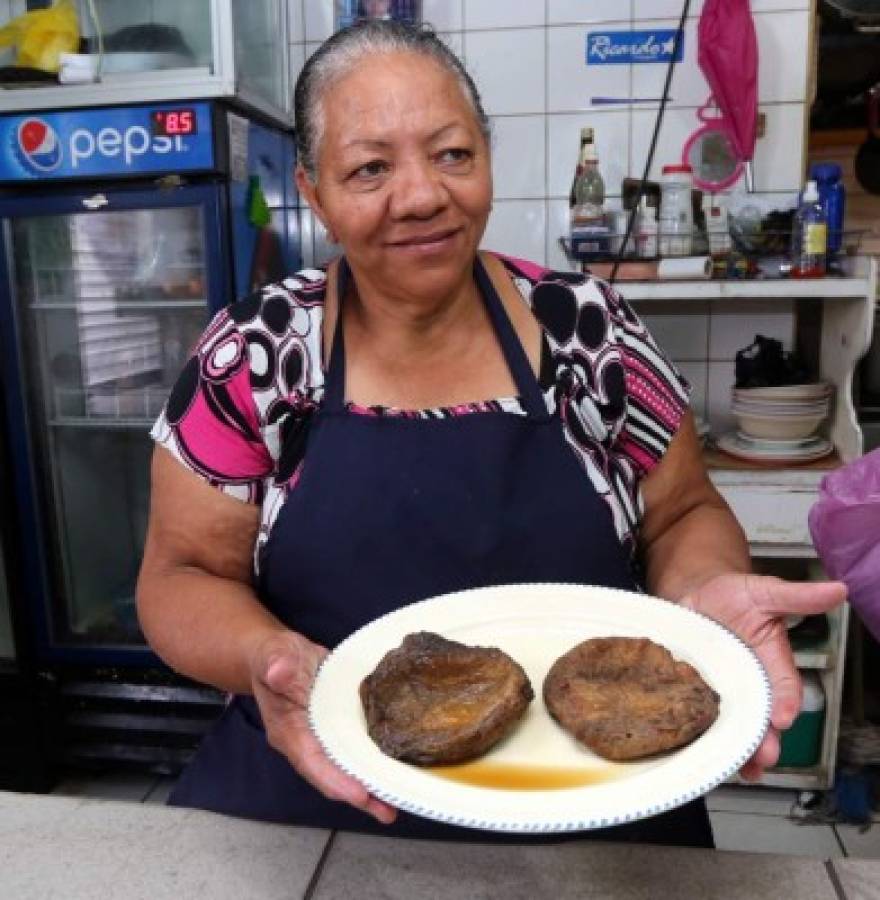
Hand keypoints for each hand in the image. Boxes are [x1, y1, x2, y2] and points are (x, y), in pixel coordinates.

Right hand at [249, 631, 397, 823]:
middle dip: (358, 795)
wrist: (277, 656)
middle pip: (331, 776)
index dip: (335, 780)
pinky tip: (393, 770)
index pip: (311, 762)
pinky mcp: (336, 730)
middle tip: (388, 810)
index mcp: (288, 731)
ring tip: (394, 803)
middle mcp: (304, 743)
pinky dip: (371, 763)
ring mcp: (321, 739)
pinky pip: (353, 751)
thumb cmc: (274, 656)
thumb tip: (279, 671)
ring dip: (368, 786)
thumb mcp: (274, 654)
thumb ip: (276, 664)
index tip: (359, 794)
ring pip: (345, 769)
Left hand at [680, 574, 845, 779]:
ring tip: (741, 768)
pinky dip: (703, 734)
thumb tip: (837, 589)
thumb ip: (798, 597)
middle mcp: (751, 682)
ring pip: (735, 725)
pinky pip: (702, 716)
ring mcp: (723, 689)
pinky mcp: (696, 690)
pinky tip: (701, 751)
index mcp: (772, 662)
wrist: (695, 592)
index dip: (785, 702)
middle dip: (766, 740)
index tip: (783, 717)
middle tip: (764, 757)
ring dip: (740, 749)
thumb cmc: (734, 594)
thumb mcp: (765, 591)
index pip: (785, 686)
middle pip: (762, 718)